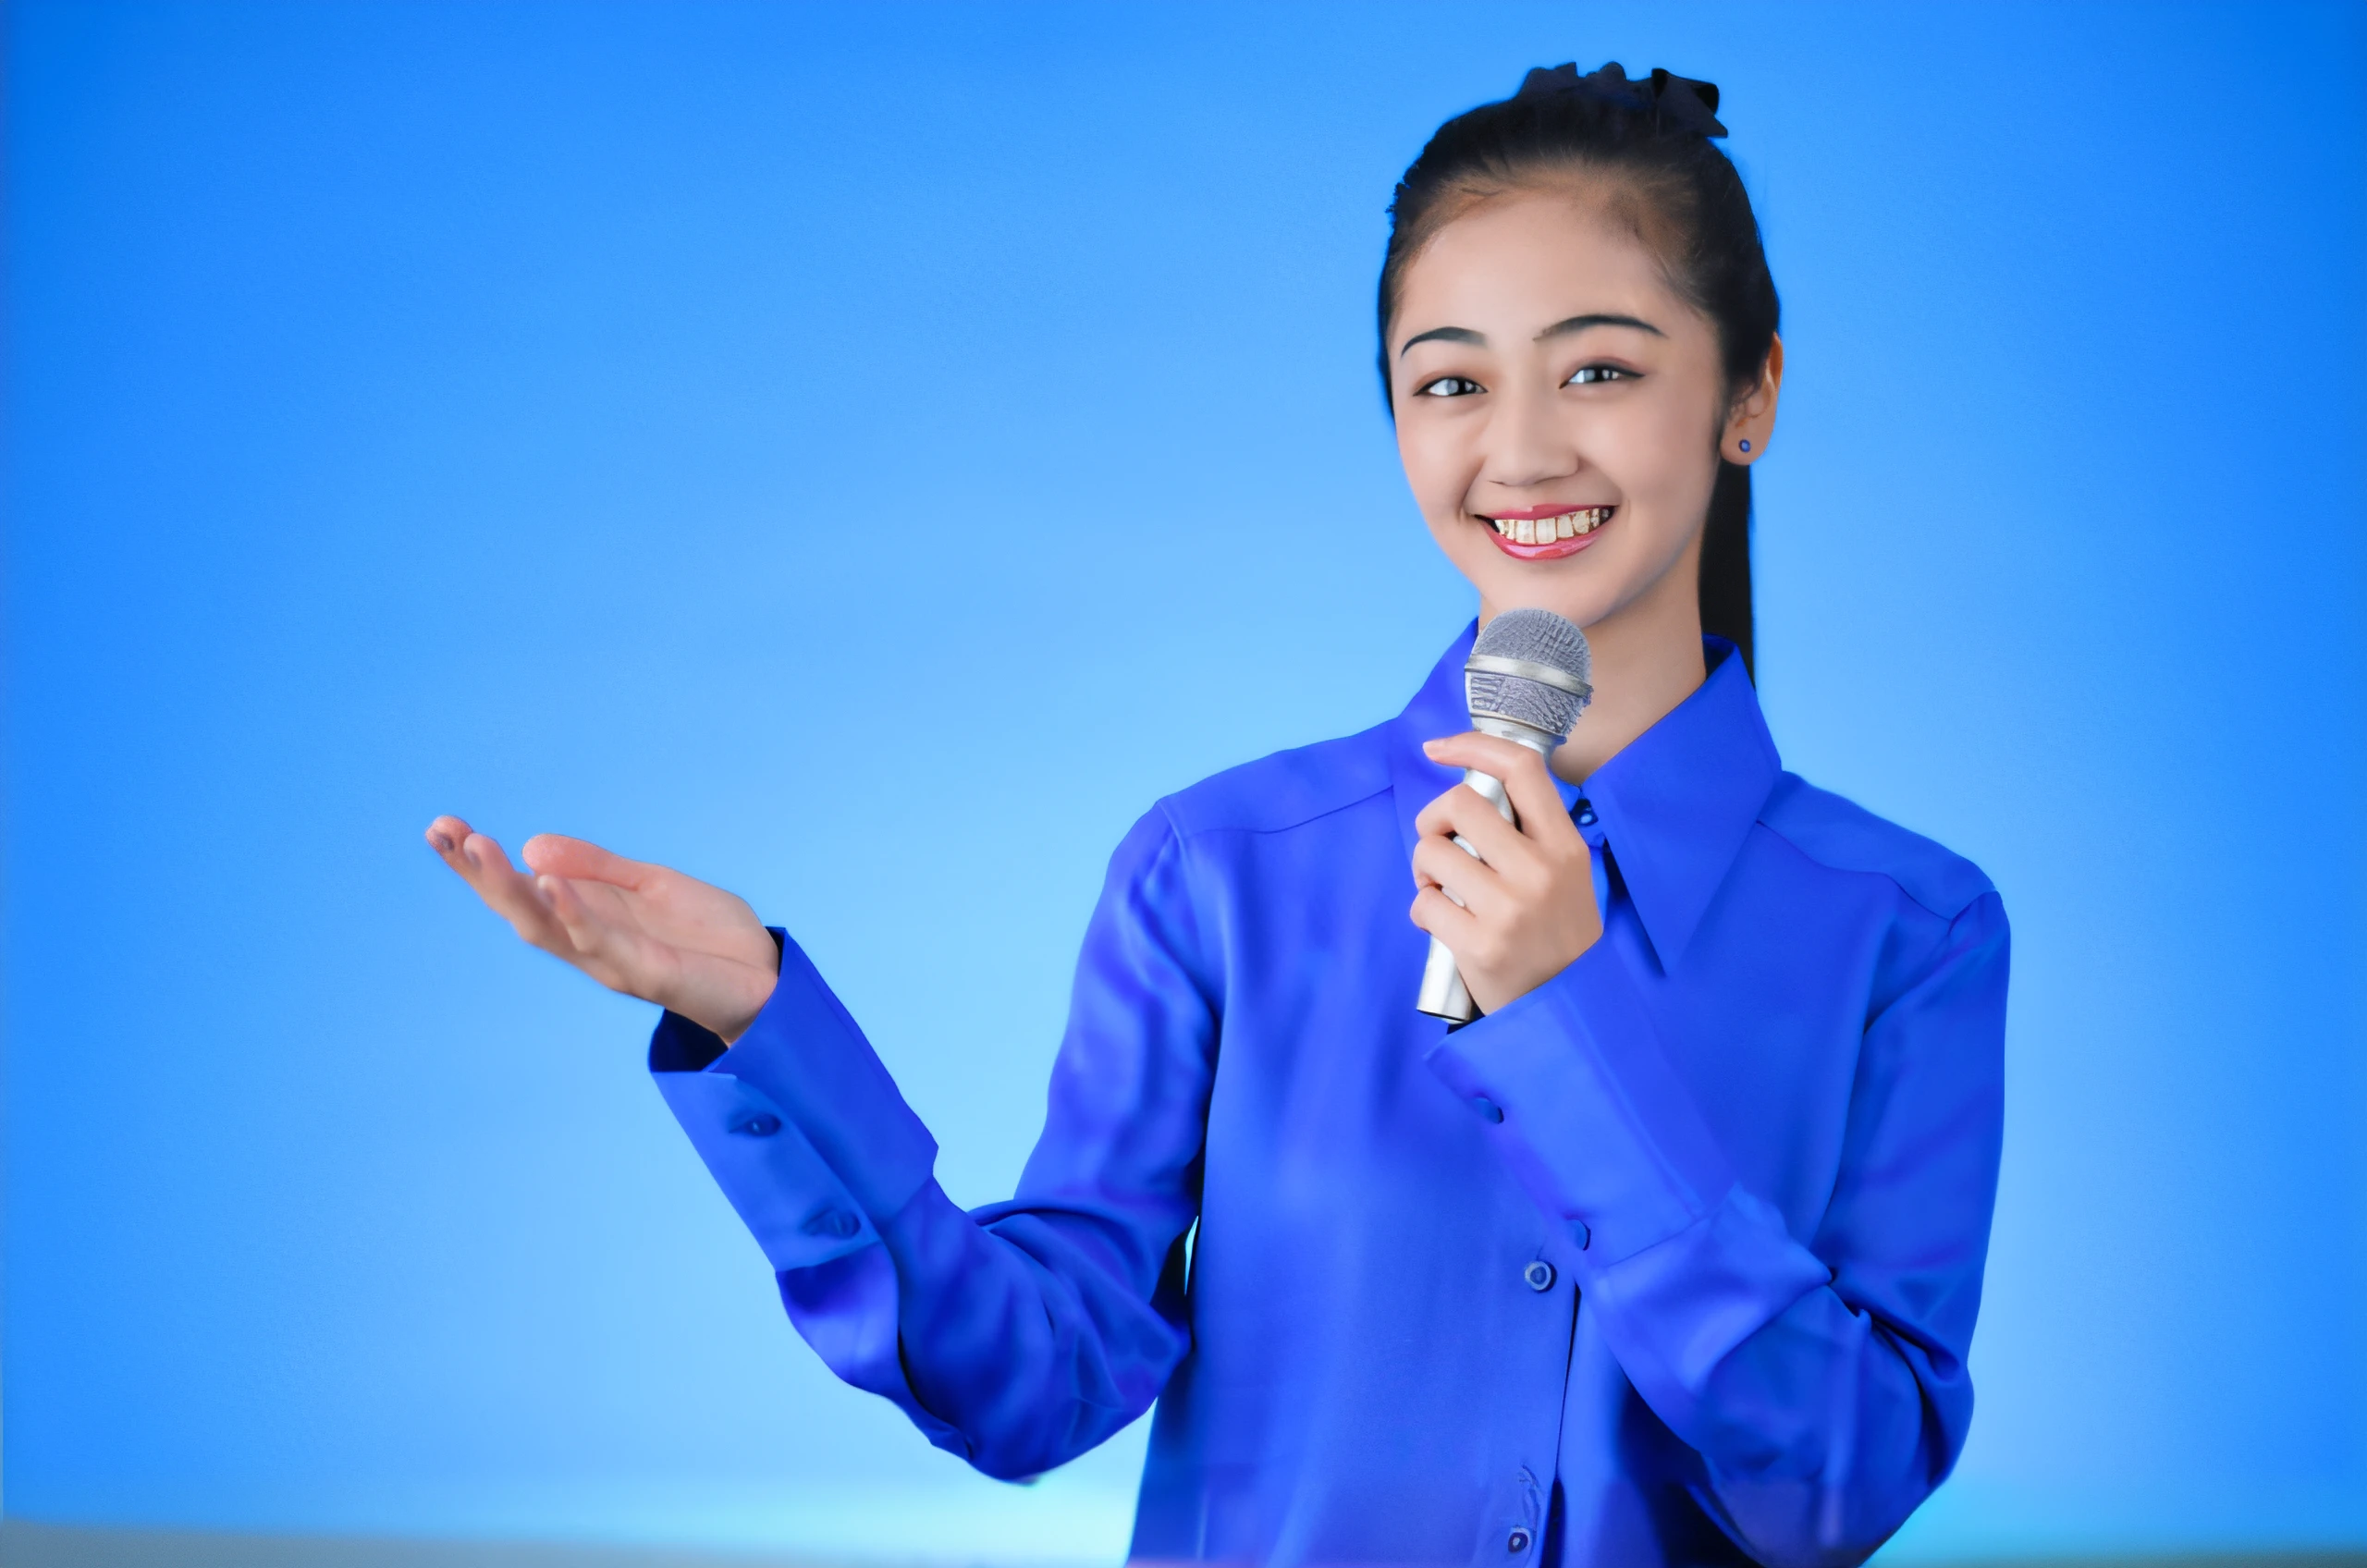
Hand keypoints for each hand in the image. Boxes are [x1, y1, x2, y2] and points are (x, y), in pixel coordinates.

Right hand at [425, 816, 780, 1043]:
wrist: (768, 976)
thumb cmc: (709, 937)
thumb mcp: (650, 885)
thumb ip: (598, 868)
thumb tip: (532, 847)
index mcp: (588, 922)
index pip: (523, 891)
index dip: (482, 866)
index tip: (443, 828)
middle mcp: (590, 947)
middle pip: (520, 912)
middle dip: (480, 875)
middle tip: (443, 833)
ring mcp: (616, 963)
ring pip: (550, 929)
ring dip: (512, 889)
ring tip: (479, 848)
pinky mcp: (650, 974)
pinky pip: (603, 944)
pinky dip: (574, 912)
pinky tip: (550, 883)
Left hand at [1409, 733, 1601, 1014]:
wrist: (1572, 1008)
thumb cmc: (1560, 935)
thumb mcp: (1568, 875)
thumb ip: (1531, 835)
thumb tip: (1469, 794)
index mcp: (1565, 846)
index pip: (1521, 769)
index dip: (1473, 745)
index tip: (1439, 748)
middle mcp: (1539, 871)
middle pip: (1461, 804)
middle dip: (1433, 820)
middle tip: (1438, 845)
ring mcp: (1509, 908)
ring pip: (1432, 854)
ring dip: (1424, 869)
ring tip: (1441, 889)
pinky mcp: (1480, 945)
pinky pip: (1424, 905)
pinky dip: (1423, 910)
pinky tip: (1442, 923)